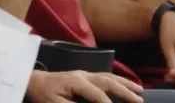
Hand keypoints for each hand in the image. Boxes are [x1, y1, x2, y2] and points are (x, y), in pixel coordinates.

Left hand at [26, 69, 142, 102]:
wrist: (34, 80)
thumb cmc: (44, 95)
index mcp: (76, 81)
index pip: (98, 95)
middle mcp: (83, 75)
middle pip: (107, 81)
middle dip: (125, 91)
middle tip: (140, 100)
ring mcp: (85, 73)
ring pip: (108, 76)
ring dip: (125, 83)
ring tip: (140, 90)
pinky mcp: (84, 75)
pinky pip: (104, 76)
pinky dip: (117, 80)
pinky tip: (125, 84)